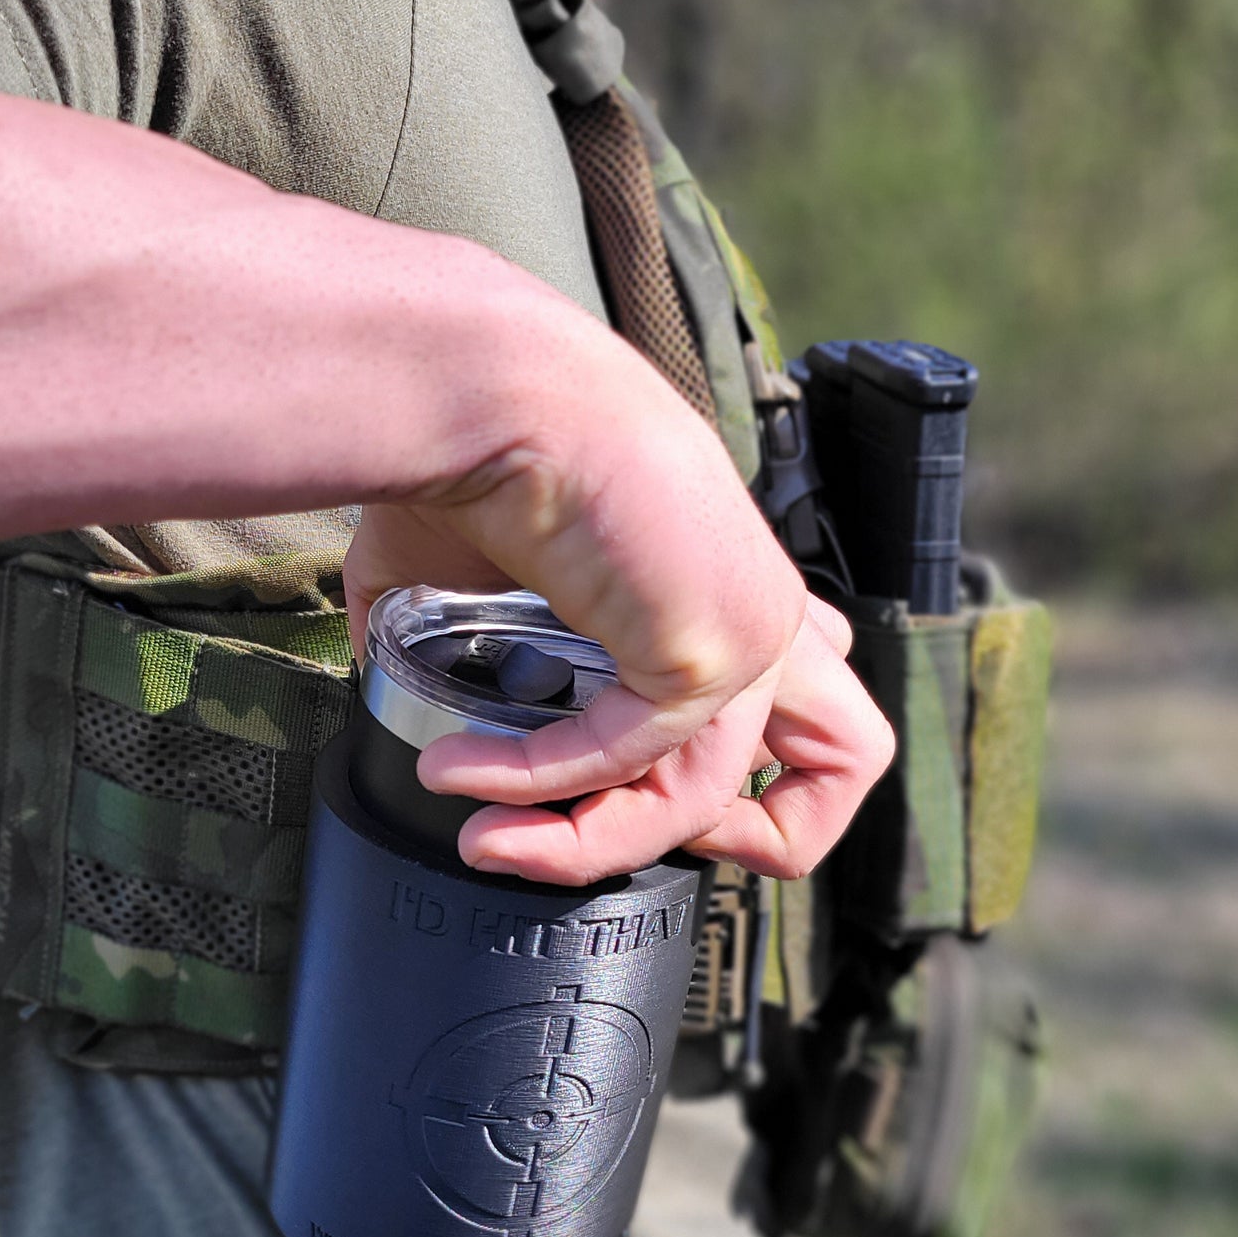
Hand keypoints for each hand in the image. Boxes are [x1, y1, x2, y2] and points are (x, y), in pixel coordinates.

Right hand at [343, 338, 894, 886]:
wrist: (496, 393)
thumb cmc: (488, 453)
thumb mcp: (481, 573)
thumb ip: (466, 645)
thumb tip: (396, 699)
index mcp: (729, 587)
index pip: (803, 708)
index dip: (727, 780)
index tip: (604, 795)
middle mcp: (760, 610)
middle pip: (841, 766)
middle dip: (746, 838)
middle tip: (609, 837)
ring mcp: (751, 627)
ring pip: (710, 800)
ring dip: (584, 843)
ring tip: (487, 839)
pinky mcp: (714, 646)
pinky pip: (630, 760)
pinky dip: (539, 784)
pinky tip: (460, 773)